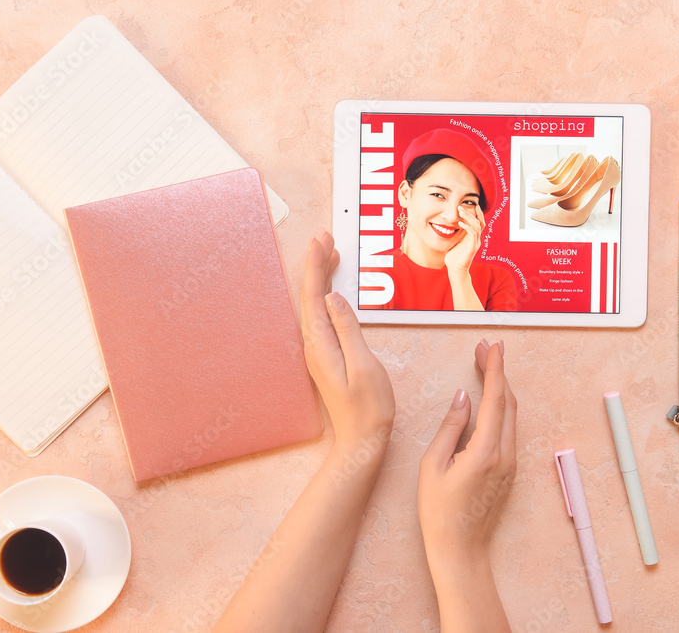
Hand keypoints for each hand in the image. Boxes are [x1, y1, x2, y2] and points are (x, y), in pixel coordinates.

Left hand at [300, 231, 394, 448]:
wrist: (362, 440)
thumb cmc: (369, 407)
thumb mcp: (364, 364)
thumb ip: (348, 329)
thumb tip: (333, 297)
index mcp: (321, 345)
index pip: (314, 296)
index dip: (316, 266)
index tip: (321, 241)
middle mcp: (313, 346)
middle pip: (310, 296)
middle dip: (315, 265)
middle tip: (325, 238)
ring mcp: (318, 351)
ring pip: (314, 305)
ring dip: (319, 278)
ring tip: (328, 255)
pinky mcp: (326, 356)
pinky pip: (321, 317)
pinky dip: (325, 297)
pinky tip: (332, 291)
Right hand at [418, 339, 516, 567]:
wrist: (460, 550)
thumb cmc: (439, 511)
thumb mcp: (433, 465)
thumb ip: (450, 427)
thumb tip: (463, 398)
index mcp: (485, 451)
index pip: (495, 399)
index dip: (495, 369)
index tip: (492, 346)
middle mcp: (505, 455)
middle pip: (508, 403)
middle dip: (498, 372)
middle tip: (484, 349)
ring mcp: (510, 464)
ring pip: (511, 416)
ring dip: (500, 389)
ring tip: (485, 367)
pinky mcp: (508, 471)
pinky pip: (508, 431)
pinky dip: (500, 409)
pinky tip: (487, 401)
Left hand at [443, 204, 484, 275]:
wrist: (455, 269)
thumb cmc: (454, 256)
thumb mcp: (455, 241)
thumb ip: (456, 232)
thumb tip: (449, 222)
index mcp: (473, 237)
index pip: (478, 222)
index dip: (476, 213)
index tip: (470, 204)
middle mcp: (476, 239)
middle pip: (479, 222)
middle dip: (472, 212)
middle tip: (462, 206)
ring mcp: (475, 243)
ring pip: (476, 226)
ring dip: (469, 217)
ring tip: (460, 212)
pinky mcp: (472, 247)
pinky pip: (472, 234)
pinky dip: (467, 227)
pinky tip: (460, 222)